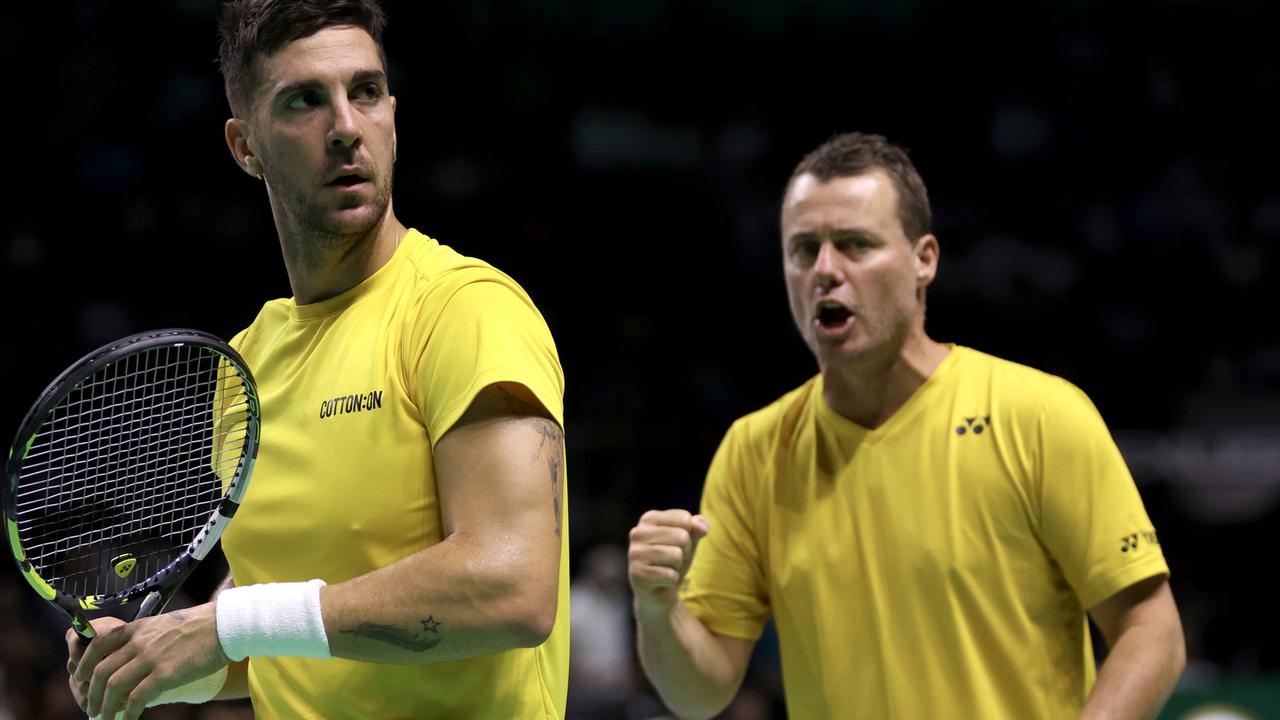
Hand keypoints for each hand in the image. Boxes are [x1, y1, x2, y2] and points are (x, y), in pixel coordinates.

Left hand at [71, 602, 229, 718]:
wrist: (224, 626)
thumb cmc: (199, 627)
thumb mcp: (163, 626)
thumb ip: (144, 639)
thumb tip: (131, 659)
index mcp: (137, 629)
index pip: (97, 645)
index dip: (84, 664)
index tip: (80, 679)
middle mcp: (139, 642)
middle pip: (100, 670)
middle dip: (91, 692)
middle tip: (91, 706)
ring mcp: (150, 658)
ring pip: (113, 686)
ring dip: (105, 705)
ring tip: (105, 717)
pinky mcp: (165, 674)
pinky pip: (137, 698)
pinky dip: (128, 712)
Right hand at [627, 509, 709, 611]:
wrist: (659, 592)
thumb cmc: (673, 560)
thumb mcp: (689, 540)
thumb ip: (697, 527)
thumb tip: (702, 527)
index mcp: (649, 519)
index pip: (684, 519)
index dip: (688, 535)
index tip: (676, 545)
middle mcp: (638, 533)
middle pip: (682, 536)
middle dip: (684, 552)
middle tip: (672, 561)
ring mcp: (635, 553)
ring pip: (676, 555)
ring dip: (677, 566)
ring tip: (666, 569)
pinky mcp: (637, 574)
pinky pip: (670, 575)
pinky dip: (671, 580)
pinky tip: (661, 581)